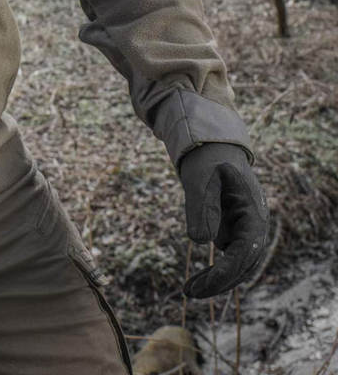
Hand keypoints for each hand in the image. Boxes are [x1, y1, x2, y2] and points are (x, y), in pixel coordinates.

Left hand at [178, 143, 269, 298]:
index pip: (245, 252)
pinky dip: (214, 272)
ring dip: (216, 281)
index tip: (207, 284)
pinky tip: (194, 282)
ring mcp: (245, 232)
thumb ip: (202, 207)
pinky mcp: (233, 233)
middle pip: (243, 265)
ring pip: (236, 266)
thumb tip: (201, 242)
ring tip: (189, 290)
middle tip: (190, 292)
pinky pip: (228, 259)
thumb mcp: (201, 179)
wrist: (210, 150)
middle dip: (219, 282)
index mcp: (254, 215)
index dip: (227, 271)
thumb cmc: (207, 161)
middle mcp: (254, 227)